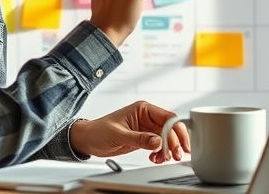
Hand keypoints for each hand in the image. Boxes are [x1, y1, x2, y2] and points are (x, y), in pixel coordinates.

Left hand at [69, 101, 190, 162]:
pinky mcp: (144, 139)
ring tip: (162, 159)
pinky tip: (155, 158)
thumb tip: (157, 142)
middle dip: (175, 142)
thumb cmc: (99, 130)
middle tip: (177, 155)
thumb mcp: (119, 134)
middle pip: (170, 129)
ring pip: (166, 139)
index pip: (167, 118)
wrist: (89, 139)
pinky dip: (160, 153)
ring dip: (168, 150)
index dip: (176, 131)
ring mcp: (146, 129)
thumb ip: (139, 138)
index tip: (179, 144)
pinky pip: (159, 146)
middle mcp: (147, 117)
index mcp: (143, 109)